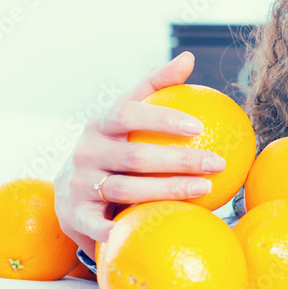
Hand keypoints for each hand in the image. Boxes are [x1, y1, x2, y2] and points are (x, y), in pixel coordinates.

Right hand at [53, 52, 226, 259]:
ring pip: (127, 189)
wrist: (70, 191)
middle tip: (217, 163)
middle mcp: (86, 151)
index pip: (129, 113)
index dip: (162, 119)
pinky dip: (118, 230)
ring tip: (206, 189)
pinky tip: (147, 230)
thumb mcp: (126, 116)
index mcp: (100, 124)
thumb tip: (188, 58)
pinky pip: (98, 225)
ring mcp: (79, 183)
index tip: (198, 126)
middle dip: (180, 160)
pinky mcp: (76, 214)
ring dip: (169, 191)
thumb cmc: (113, 145)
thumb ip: (155, 87)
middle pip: (136, 156)